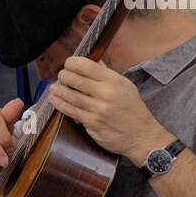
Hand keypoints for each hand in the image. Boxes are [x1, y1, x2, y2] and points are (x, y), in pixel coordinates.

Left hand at [47, 56, 170, 163]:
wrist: (141, 136)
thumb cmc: (133, 109)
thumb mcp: (125, 87)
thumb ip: (107, 73)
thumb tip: (94, 61)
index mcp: (115, 81)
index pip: (87, 66)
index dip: (73, 63)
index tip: (68, 63)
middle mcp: (106, 93)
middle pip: (77, 80)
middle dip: (64, 76)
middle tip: (60, 75)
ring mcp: (99, 109)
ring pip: (72, 96)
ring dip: (59, 90)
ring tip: (53, 87)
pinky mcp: (92, 123)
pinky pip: (72, 112)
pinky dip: (61, 104)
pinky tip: (54, 100)